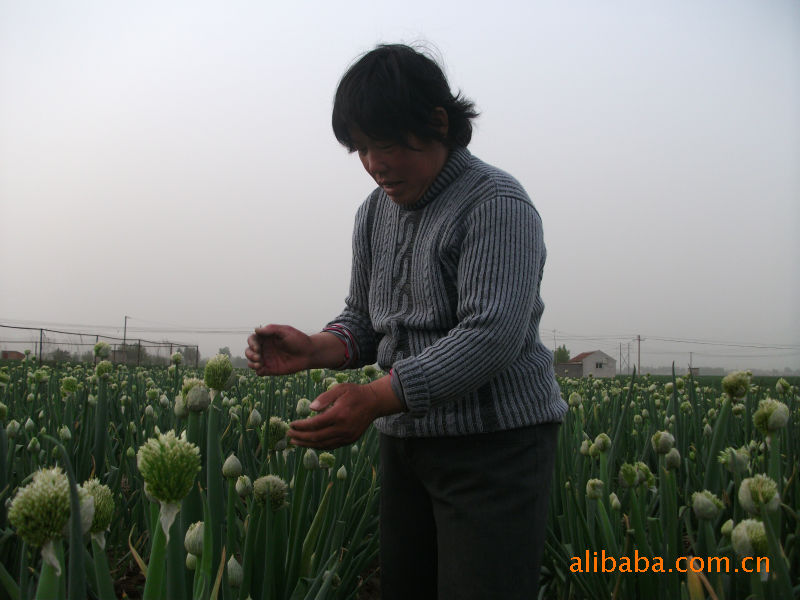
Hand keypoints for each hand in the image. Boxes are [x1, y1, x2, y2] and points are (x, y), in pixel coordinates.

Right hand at [245, 324, 312, 375]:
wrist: (309, 353)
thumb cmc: (298, 340)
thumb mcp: (285, 331)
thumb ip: (271, 329)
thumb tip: (256, 330)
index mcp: (267, 338)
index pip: (252, 339)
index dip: (251, 343)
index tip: (257, 347)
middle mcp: (265, 348)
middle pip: (249, 351)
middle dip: (250, 354)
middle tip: (258, 357)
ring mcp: (267, 359)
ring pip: (251, 362)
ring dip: (251, 363)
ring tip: (259, 364)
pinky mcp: (271, 369)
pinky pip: (259, 372)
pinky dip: (257, 371)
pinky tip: (262, 369)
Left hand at [289, 377, 404, 448]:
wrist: (374, 402)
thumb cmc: (355, 393)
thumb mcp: (340, 388)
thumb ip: (324, 398)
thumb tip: (310, 408)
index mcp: (339, 414)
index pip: (315, 424)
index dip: (301, 426)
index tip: (291, 424)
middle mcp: (343, 428)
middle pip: (317, 437)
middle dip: (301, 437)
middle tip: (289, 435)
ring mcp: (347, 436)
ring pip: (323, 444)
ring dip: (307, 444)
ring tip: (296, 442)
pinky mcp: (350, 440)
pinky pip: (331, 446)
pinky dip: (319, 445)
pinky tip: (310, 443)